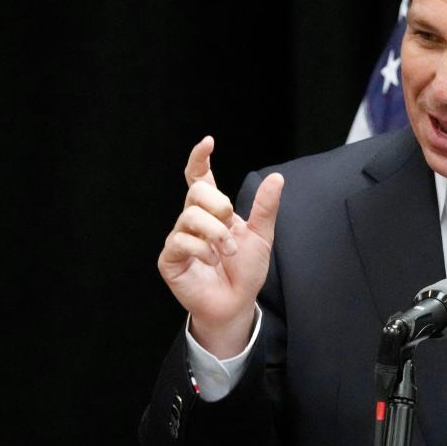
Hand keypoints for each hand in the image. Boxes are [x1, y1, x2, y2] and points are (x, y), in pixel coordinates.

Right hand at [157, 136, 283, 357]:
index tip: (208, 142)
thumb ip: (266, 208)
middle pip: (197, 191)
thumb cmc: (246, 270)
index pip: (199, 177)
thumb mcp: (261, 236)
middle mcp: (192, 220)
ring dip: (216, 233)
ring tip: (227, 251)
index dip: (199, 159)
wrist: (237, 303)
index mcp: (212, 211)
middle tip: (232, 224)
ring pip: (190, 216)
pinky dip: (203, 250)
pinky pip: (182, 241)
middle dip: (219, 205)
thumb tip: (277, 178)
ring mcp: (179, 238)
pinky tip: (212, 261)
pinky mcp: (170, 259)